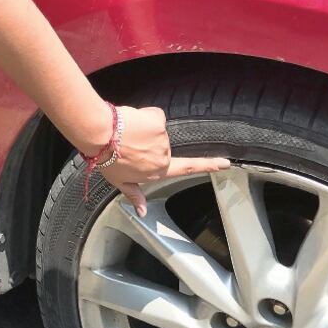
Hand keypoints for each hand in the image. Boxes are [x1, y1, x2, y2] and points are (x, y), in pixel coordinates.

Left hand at [98, 106, 229, 216]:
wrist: (101, 136)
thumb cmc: (107, 159)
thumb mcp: (120, 181)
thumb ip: (135, 196)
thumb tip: (142, 212)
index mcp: (157, 171)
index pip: (187, 168)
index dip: (208, 166)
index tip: (226, 163)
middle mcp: (163, 156)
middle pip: (161, 145)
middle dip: (147, 141)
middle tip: (127, 143)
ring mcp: (163, 139)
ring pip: (156, 129)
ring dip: (143, 128)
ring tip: (125, 134)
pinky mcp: (158, 122)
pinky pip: (153, 115)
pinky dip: (143, 116)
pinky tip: (131, 122)